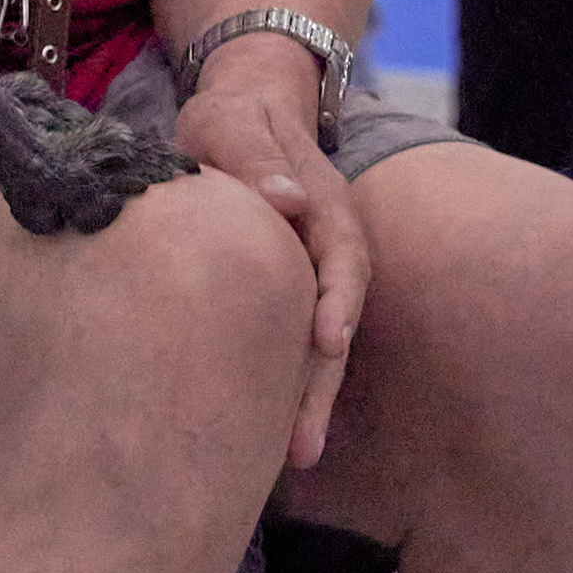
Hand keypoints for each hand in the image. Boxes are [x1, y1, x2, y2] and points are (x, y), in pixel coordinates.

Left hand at [175, 36, 369, 473]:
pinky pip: (289, 346)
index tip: (328, 342)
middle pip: (337, 321)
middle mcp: (328, 249)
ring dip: (308, 400)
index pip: (341, 256)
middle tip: (303, 444)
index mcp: (325, 205)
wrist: (240, 113)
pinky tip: (264, 437)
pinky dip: (283, 387)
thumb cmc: (231, 116)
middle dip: (323, 383)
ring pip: (318, 347)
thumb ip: (253, 153)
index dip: (337, 300)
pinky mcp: (285, 296)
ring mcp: (310, 277)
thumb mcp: (232, 120)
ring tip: (295, 459)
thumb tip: (283, 201)